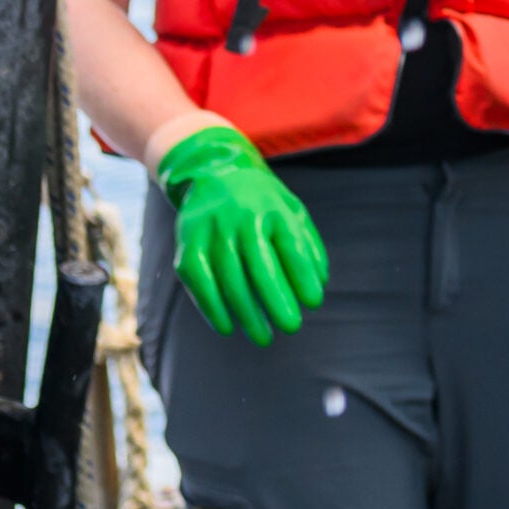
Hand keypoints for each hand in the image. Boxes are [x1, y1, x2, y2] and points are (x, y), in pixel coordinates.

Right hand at [155, 125, 327, 345]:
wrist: (212, 171)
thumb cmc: (262, 201)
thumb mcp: (291, 209)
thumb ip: (307, 244)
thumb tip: (320, 283)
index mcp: (273, 209)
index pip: (291, 247)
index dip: (302, 277)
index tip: (313, 303)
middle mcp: (242, 218)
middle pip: (261, 267)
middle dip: (277, 301)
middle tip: (291, 327)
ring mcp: (213, 230)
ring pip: (230, 279)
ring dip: (247, 314)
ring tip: (263, 337)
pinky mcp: (188, 243)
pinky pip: (199, 281)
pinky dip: (212, 308)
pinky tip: (227, 326)